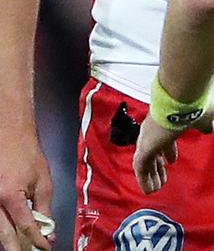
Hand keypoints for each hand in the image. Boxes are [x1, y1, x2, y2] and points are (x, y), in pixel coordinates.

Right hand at [0, 135, 52, 250]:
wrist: (10, 136)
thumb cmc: (28, 155)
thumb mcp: (43, 181)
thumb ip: (44, 208)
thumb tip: (48, 230)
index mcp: (11, 196)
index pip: (25, 227)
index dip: (37, 240)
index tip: (46, 247)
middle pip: (6, 236)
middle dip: (19, 249)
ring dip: (10, 241)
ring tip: (22, 248)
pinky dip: (3, 229)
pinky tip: (12, 235)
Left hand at [132, 108, 213, 193]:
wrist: (180, 97)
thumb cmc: (191, 104)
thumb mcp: (202, 117)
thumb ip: (204, 124)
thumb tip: (208, 128)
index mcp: (166, 121)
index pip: (164, 138)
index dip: (169, 151)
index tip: (172, 160)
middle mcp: (154, 129)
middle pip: (153, 150)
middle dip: (159, 164)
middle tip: (164, 174)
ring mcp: (147, 139)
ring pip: (146, 161)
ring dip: (153, 174)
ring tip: (157, 186)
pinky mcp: (144, 148)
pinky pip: (141, 169)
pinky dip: (145, 180)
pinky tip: (151, 190)